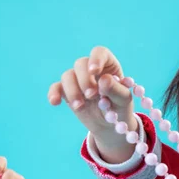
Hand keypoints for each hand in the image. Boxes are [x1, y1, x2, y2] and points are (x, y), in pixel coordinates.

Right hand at [47, 46, 137, 163]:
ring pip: (68, 75)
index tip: (94, 71)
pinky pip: (56, 88)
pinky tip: (55, 102)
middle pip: (81, 64)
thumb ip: (116, 89)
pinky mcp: (67, 92)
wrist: (110, 126)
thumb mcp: (123, 100)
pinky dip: (54, 93)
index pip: (100, 53)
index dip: (96, 59)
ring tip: (80, 106)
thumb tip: (103, 80)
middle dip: (84, 80)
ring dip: (72, 90)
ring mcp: (78, 80)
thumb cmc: (120, 109)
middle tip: (91, 95)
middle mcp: (91, 69)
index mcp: (108, 65)